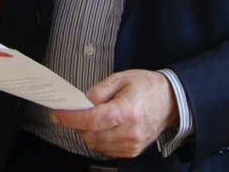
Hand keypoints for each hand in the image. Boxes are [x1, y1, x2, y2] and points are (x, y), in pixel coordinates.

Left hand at [49, 70, 177, 158]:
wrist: (170, 102)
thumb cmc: (147, 87)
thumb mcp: (121, 78)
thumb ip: (98, 91)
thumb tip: (82, 103)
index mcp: (127, 110)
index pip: (93, 120)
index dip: (71, 118)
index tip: (57, 115)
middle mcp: (130, 131)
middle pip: (91, 134)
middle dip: (76, 124)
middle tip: (75, 112)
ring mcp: (132, 143)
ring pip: (95, 144)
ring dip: (86, 132)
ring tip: (91, 117)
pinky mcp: (131, 151)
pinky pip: (104, 149)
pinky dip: (97, 139)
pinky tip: (102, 127)